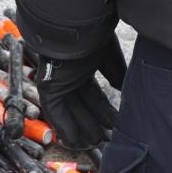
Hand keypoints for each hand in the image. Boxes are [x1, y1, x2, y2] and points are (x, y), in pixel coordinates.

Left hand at [34, 34, 126, 149]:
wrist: (75, 29)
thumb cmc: (93, 37)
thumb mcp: (110, 56)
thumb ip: (116, 73)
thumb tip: (123, 89)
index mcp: (84, 66)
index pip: (94, 94)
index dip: (104, 110)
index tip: (115, 122)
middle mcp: (71, 76)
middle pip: (83, 105)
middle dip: (94, 122)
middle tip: (106, 138)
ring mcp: (59, 83)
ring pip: (71, 111)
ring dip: (82, 128)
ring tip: (95, 143)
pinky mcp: (48, 88)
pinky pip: (55, 112)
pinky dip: (64, 127)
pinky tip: (74, 141)